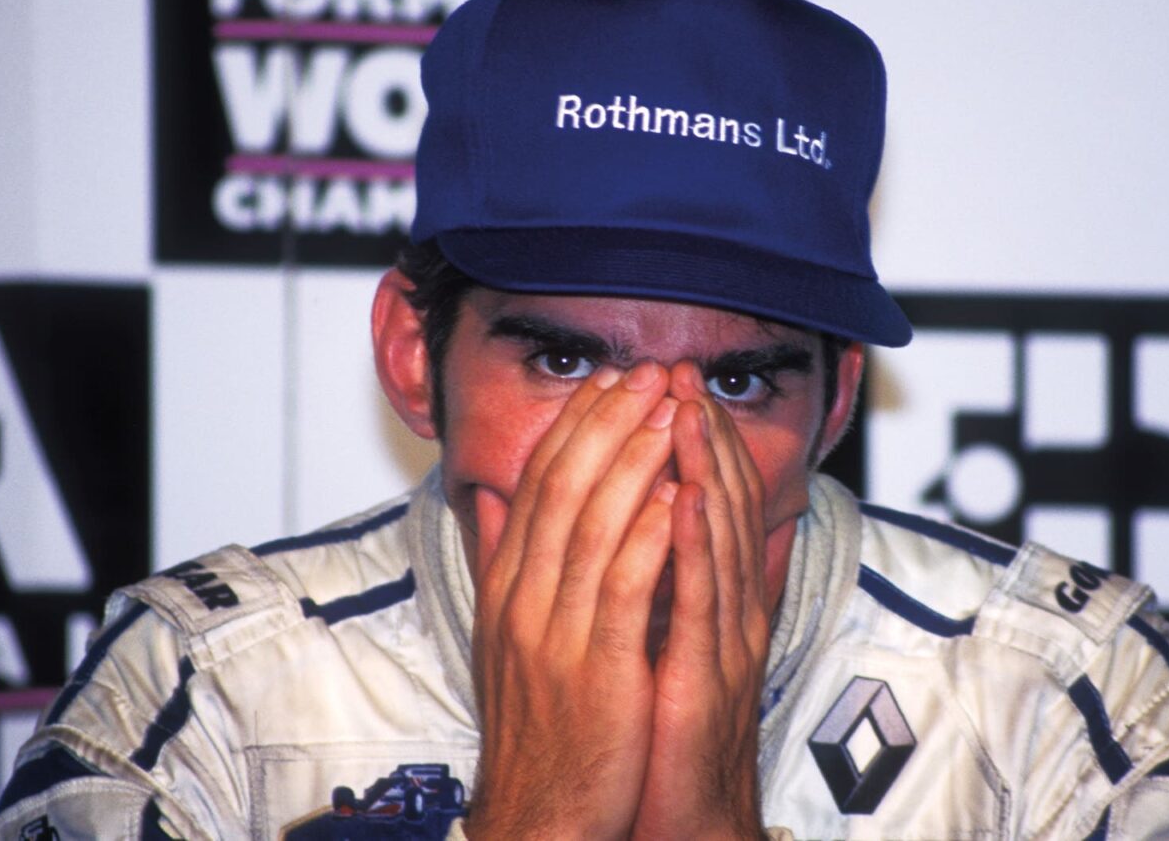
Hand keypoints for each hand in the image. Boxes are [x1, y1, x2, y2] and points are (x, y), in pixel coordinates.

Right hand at [466, 362, 679, 839]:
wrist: (542, 814)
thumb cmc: (542, 726)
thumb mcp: (506, 636)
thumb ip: (502, 563)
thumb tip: (491, 503)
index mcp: (506, 586)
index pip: (537, 484)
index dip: (574, 426)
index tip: (610, 381)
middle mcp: (523, 599)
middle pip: (562, 487)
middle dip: (608, 422)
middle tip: (649, 372)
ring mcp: (556, 631)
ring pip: (593, 524)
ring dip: (635, 460)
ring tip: (671, 410)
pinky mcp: (597, 668)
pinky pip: (622, 586)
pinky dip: (650, 535)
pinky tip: (677, 496)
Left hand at [630, 362, 769, 840]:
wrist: (681, 815)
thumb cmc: (663, 732)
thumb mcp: (659, 640)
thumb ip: (657, 582)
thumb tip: (645, 527)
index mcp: (713, 599)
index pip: (709, 501)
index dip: (695, 440)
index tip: (672, 385)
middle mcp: (728, 609)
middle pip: (724, 505)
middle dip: (704, 434)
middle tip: (684, 373)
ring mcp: (724, 640)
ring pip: (719, 538)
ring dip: (706, 468)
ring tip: (688, 409)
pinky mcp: (707, 674)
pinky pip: (702, 598)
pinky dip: (695, 543)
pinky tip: (686, 497)